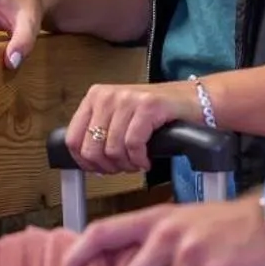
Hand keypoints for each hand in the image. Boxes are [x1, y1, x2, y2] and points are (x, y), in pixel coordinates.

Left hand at [65, 81, 199, 173]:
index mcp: (95, 97)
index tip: (99, 169)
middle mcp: (107, 95)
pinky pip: (133, 145)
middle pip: (91, 148)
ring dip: (127, 165)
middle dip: (108, 166)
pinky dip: (140, 160)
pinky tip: (146, 160)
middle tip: (123, 168)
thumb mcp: (119, 117)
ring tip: (137, 163)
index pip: (72, 139)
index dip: (85, 162)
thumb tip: (85, 162)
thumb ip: (99, 132)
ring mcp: (128, 99)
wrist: (192, 100)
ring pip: (113, 149)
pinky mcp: (148, 106)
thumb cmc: (155, 113)